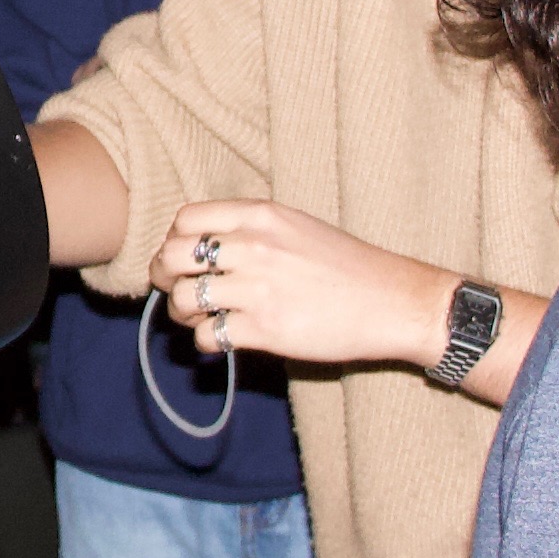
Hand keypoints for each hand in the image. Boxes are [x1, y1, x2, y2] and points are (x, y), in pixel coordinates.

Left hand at [148, 200, 460, 368]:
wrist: (393, 301)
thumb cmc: (347, 266)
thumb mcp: (297, 227)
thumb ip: (250, 230)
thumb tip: (200, 247)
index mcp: (261, 216)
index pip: (185, 219)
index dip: (174, 240)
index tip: (185, 258)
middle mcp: (254, 247)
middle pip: (172, 256)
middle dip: (165, 277)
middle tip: (179, 290)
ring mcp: (257, 288)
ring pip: (183, 298)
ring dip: (183, 313)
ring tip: (201, 318)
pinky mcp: (265, 329)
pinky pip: (207, 336)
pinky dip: (207, 342)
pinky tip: (224, 339)